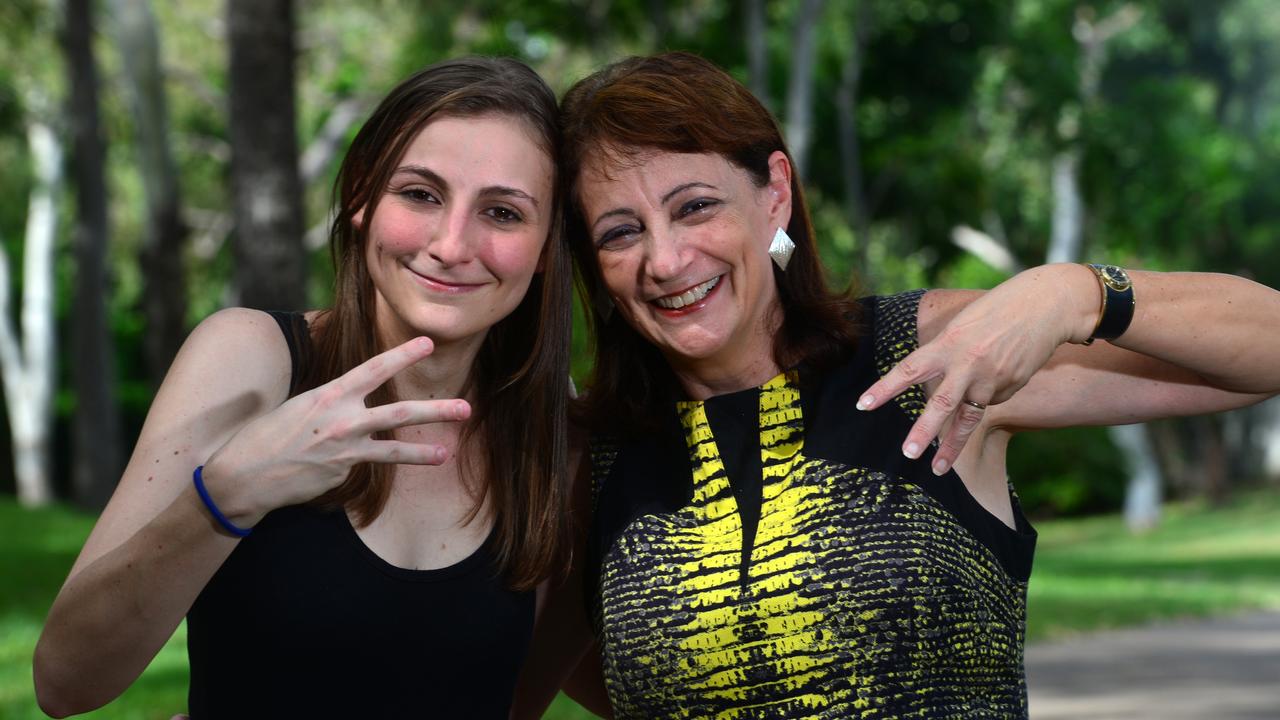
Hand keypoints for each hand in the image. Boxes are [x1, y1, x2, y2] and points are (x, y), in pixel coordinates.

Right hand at [202, 336, 470, 525]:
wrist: (241, 477)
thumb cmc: (264, 435)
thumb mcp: (298, 405)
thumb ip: (331, 401)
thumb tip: (354, 399)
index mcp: (328, 395)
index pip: (373, 370)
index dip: (402, 355)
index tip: (428, 343)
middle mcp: (342, 422)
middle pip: (399, 413)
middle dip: (436, 410)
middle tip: (465, 408)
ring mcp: (345, 452)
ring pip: (393, 451)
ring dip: (423, 452)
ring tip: (446, 453)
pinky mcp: (342, 476)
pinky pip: (358, 467)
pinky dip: (349, 464)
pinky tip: (322, 468)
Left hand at [858, 266, 1095, 473]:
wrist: (1045, 307)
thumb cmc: (995, 310)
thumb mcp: (961, 325)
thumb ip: (944, 353)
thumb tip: (935, 382)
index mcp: (948, 343)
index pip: (909, 369)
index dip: (884, 388)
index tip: (862, 405)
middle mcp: (967, 365)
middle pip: (941, 404)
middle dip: (923, 431)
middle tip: (908, 453)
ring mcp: (990, 380)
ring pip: (967, 419)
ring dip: (952, 447)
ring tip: (938, 469)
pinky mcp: (1009, 388)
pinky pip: (989, 402)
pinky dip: (984, 398)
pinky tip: (996, 377)